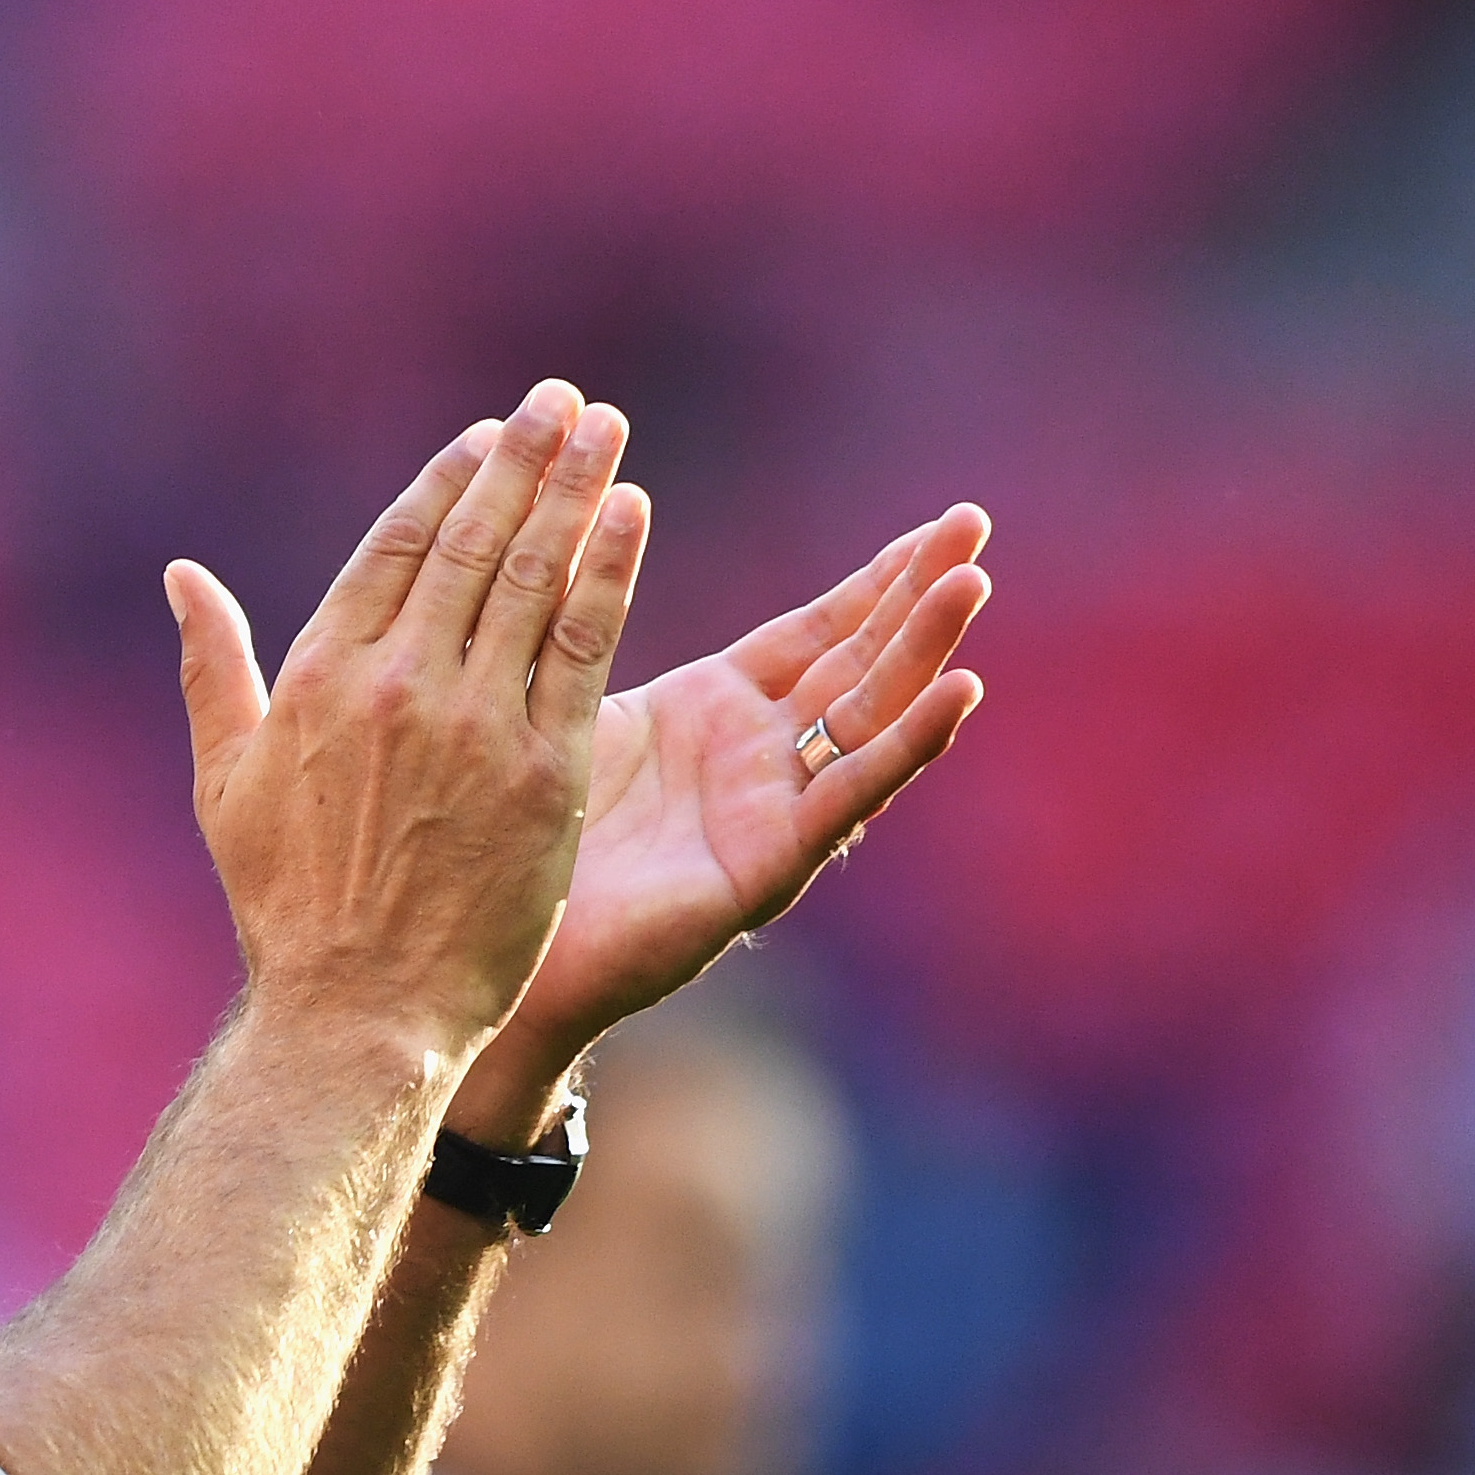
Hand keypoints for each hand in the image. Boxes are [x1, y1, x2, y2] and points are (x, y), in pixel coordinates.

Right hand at [168, 382, 649, 1066]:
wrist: (359, 1010)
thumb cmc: (286, 907)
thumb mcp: (226, 782)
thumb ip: (214, 668)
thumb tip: (181, 576)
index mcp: (321, 680)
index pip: (392, 550)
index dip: (444, 484)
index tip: (486, 437)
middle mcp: (398, 686)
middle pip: (470, 544)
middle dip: (521, 461)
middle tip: (561, 401)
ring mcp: (475, 725)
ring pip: (531, 578)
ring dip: (573, 492)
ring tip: (604, 429)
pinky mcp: (543, 771)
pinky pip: (582, 647)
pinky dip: (607, 572)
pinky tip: (630, 515)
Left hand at [466, 506, 990, 1111]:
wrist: (499, 953)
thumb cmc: (529, 833)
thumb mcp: (573, 706)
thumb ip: (591, 626)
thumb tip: (584, 523)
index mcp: (717, 713)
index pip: (816, 630)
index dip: (876, 578)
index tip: (940, 521)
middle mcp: (760, 760)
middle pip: (857, 662)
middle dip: (918, 595)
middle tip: (976, 524)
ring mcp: (770, 814)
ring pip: (866, 719)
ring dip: (923, 652)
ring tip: (972, 583)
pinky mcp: (765, 869)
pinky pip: (846, 799)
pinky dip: (905, 746)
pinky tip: (957, 694)